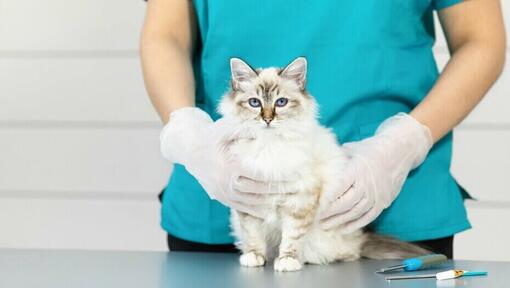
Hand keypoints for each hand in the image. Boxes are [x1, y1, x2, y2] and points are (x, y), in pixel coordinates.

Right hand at [160, 107, 291, 216]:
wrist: (189, 150)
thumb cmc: (211, 137)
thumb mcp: (226, 128)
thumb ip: (245, 130)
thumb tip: (264, 131)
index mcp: (231, 165)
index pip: (260, 175)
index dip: (278, 177)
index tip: (294, 176)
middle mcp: (227, 182)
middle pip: (258, 191)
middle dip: (279, 191)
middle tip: (296, 190)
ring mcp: (223, 193)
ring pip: (250, 203)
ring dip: (270, 203)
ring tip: (287, 201)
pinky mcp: (221, 198)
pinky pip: (241, 208)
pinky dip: (255, 211)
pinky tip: (269, 211)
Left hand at [319, 113, 432, 232]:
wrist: (399, 151)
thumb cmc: (371, 148)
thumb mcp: (351, 149)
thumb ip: (336, 158)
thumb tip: (317, 164)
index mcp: (356, 170)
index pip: (338, 188)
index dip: (327, 199)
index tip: (316, 206)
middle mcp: (366, 185)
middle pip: (345, 204)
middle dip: (330, 214)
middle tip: (317, 219)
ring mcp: (376, 195)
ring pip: (355, 213)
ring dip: (339, 221)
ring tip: (326, 226)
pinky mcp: (383, 201)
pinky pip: (368, 217)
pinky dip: (356, 224)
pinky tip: (344, 230)